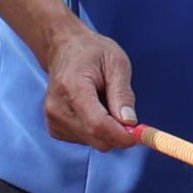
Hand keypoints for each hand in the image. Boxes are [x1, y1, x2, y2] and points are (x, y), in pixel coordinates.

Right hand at [39, 26, 138, 149]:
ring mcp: (53, 119)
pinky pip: (85, 141)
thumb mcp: (116, 63)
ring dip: (106, 130)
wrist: (64, 49)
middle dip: (118, 132)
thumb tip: (130, 122)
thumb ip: (122, 93)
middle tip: (123, 110)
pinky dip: (95, 131)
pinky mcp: (54, 128)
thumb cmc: (92, 53)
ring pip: (94, 142)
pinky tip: (92, 109)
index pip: (98, 125)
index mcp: (73, 88)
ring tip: (102, 102)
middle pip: (97, 138)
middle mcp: (58, 107)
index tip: (139, 134)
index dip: (122, 136)